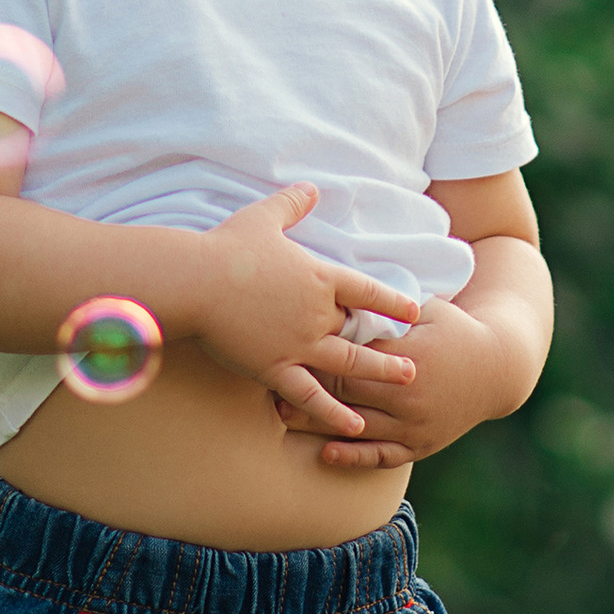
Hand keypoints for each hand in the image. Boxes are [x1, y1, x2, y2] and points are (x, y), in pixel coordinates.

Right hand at [191, 184, 421, 437]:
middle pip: (360, 332)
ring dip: (378, 375)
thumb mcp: (264, 217)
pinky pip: (311, 395)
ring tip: (404, 385)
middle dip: (389, 347)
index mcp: (320, 278)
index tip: (415, 311)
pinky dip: (334, 411)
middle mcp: (317, 314)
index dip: (391, 302)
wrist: (197, 281)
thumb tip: (311, 187)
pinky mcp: (274, 367)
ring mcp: (299, 344)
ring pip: (349, 364)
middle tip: (417, 363)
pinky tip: (354, 426)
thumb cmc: (228, 247)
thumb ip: (291, 204)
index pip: (365, 291)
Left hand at [277, 293, 536, 466]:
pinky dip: (353, 456)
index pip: (350, 359)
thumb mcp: (425, 309)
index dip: (316, 357)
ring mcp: (417, 425)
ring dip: (319, 423)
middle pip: (346, 395)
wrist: (498, 367)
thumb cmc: (453, 327)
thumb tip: (340, 294)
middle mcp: (411, 395)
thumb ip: (385, 308)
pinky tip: (325, 452)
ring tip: (282, 414)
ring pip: (358, 427)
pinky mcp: (423, 445)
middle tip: (270, 382)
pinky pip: (383, 456)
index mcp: (409, 357)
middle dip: (308, 389)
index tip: (286, 348)